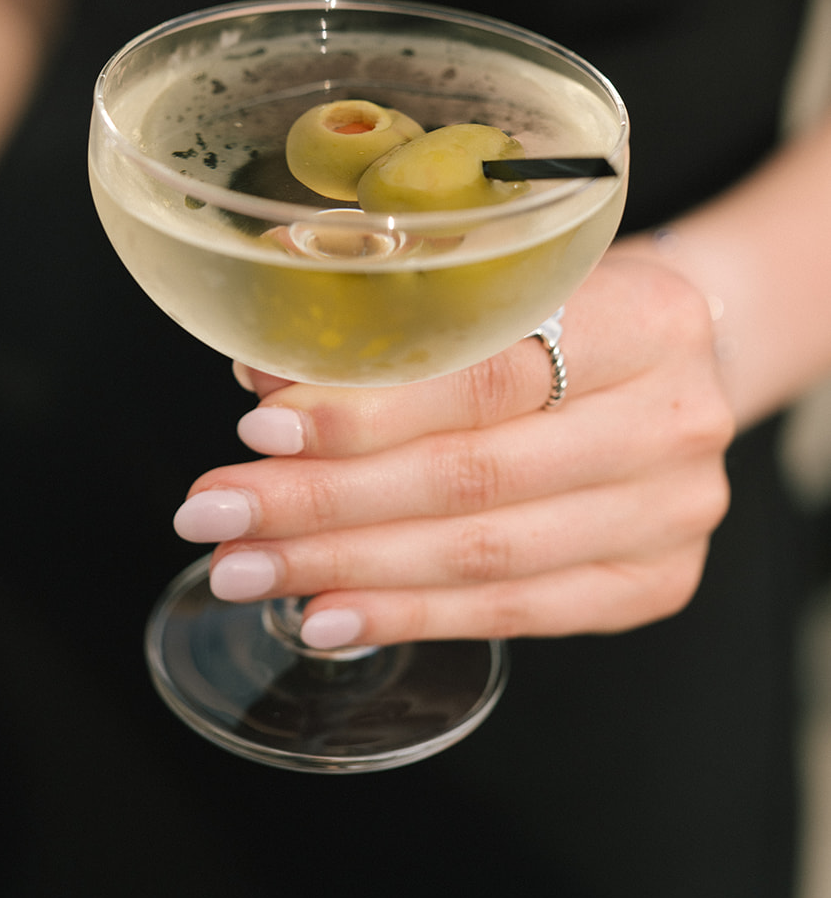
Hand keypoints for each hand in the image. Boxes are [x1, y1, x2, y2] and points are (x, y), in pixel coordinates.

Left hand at [173, 252, 734, 647]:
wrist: (680, 356)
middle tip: (218, 513)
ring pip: (484, 556)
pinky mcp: (653, 583)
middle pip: (473, 477)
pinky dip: (411, 615)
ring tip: (246, 570)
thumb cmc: (571, 309)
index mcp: (645, 315)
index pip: (484, 376)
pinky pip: (516, 614)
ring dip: (346, 568)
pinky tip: (330, 615)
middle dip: (323, 502)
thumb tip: (264, 377)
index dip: (364, 410)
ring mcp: (673, 513)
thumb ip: (398, 322)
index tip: (256, 425)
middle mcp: (675, 419)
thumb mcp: (503, 282)